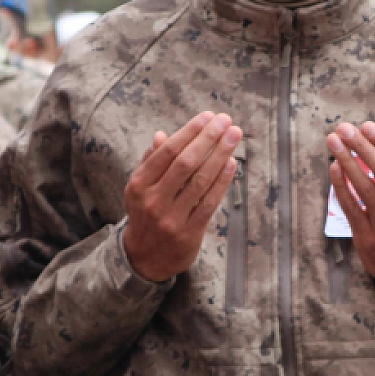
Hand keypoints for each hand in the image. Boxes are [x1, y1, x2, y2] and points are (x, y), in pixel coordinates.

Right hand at [122, 112, 244, 282]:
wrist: (144, 258)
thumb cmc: (146, 214)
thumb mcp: (140, 188)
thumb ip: (151, 162)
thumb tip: (162, 135)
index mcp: (139, 184)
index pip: (167, 152)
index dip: (189, 132)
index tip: (208, 116)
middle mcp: (153, 200)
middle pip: (185, 163)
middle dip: (208, 138)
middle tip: (226, 120)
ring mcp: (171, 218)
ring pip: (200, 181)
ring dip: (220, 155)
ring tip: (234, 136)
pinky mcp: (189, 234)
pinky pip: (209, 203)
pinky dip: (222, 181)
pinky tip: (231, 163)